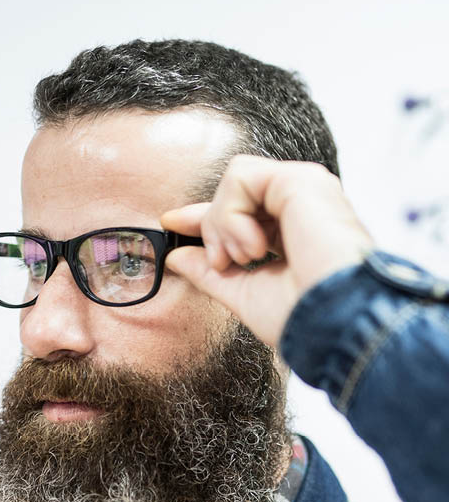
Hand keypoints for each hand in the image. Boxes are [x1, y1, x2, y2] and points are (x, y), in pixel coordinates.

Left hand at [160, 155, 374, 348]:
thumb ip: (210, 273)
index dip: (205, 216)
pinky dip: (232, 216)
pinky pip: (239, 178)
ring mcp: (303, 189)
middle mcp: (301, 205)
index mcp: (293, 230)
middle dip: (213, 228)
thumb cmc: (299, 317)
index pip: (241, 210)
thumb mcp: (243, 293)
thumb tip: (176, 257)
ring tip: (245, 257)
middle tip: (225, 263)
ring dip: (224, 224)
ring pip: (233, 181)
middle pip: (232, 192)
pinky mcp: (300, 180)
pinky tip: (253, 246)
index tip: (171, 223)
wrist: (329, 323)